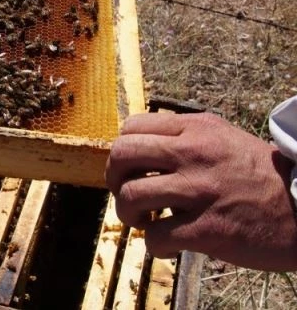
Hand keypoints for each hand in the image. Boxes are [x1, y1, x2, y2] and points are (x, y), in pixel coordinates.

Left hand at [106, 112, 296, 270]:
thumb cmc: (259, 175)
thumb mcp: (222, 137)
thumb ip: (183, 135)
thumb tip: (137, 145)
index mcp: (195, 128)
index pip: (131, 128)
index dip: (121, 152)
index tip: (130, 170)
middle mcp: (194, 153)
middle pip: (122, 155)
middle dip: (113, 179)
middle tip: (126, 194)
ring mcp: (200, 191)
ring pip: (131, 196)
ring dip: (128, 214)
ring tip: (144, 220)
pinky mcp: (209, 229)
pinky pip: (156, 236)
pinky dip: (153, 245)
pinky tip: (166, 243)